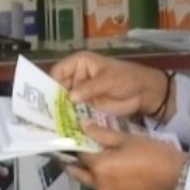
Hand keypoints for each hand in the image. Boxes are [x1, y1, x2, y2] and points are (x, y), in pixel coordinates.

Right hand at [49, 51, 169, 119]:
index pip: (59, 71)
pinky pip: (74, 110)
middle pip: (58, 87)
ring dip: (59, 110)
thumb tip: (70, 97)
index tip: (46, 97)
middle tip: (45, 113)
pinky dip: (69, 117)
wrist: (144, 93)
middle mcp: (77, 76)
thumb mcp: (108, 80)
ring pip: (64, 100)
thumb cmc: (126, 78)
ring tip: (51, 122)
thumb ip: (89, 88)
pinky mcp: (87, 105)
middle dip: (53, 99)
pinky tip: (63, 125)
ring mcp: (81, 92)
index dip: (51, 82)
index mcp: (80, 63)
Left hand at [66, 124, 185, 189]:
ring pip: (93, 185)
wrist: (176, 175)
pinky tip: (114, 176)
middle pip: (79, 175)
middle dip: (74, 166)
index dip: (77, 147)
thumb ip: (101, 133)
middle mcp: (100, 185)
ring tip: (97, 165)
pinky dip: (106, 185)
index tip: (75, 141)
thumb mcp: (126, 138)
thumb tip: (83, 125)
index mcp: (99, 167)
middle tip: (74, 156)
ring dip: (90, 176)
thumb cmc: (151, 152)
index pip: (80, 155)